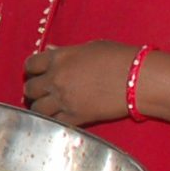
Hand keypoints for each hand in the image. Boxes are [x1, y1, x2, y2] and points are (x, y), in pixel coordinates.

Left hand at [21, 42, 135, 127]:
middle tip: (43, 92)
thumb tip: (49, 50)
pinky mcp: (76, 117)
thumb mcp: (90, 48)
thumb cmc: (120, 58)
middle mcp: (56, 79)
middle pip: (30, 89)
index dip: (32, 69)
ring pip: (37, 108)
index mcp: (59, 58)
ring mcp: (64, 100)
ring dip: (41, 107)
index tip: (37, 73)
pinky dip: (54, 121)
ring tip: (49, 106)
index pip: (30, 65)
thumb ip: (65, 52)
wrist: (140, 79)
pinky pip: (54, 122)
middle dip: (34, 90)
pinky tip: (60, 118)